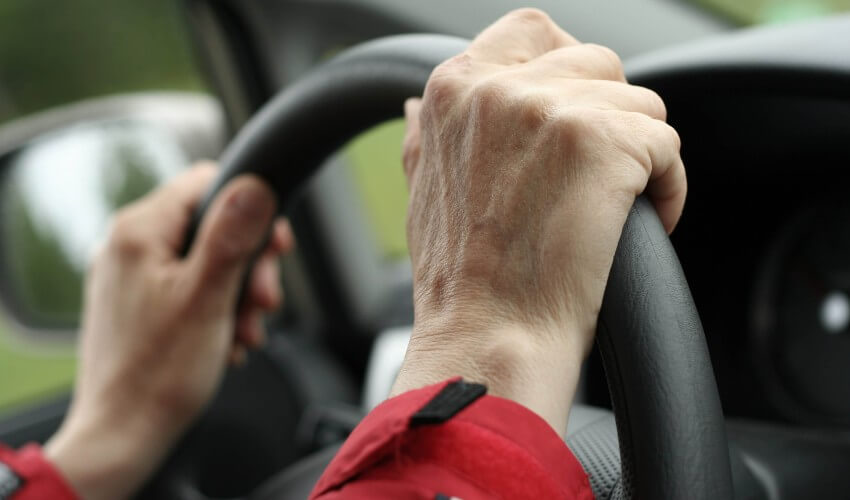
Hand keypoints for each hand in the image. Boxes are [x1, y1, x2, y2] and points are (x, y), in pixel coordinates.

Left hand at [45, 163, 293, 499]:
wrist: (122, 434)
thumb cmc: (159, 372)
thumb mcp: (209, 297)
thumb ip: (232, 235)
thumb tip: (256, 184)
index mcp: (139, 230)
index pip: (207, 182)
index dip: (252, 208)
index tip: (277, 246)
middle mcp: (128, 244)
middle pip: (211, 224)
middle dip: (248, 264)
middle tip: (263, 302)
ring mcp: (130, 273)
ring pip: (205, 258)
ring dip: (237, 292)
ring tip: (244, 332)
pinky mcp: (137, 300)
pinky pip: (189, 285)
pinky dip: (216, 308)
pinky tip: (227, 340)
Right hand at [393, 9, 685, 433]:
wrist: (487, 336)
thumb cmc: (458, 280)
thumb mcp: (421, 189)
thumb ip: (427, 132)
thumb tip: (417, 101)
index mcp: (454, 89)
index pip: (534, 32)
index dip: (566, 69)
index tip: (576, 116)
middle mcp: (500, 86)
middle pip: (597, 62)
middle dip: (607, 116)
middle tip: (593, 176)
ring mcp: (552, 109)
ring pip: (639, 103)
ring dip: (638, 154)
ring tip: (612, 205)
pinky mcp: (604, 142)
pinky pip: (668, 145)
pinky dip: (667, 187)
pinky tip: (640, 221)